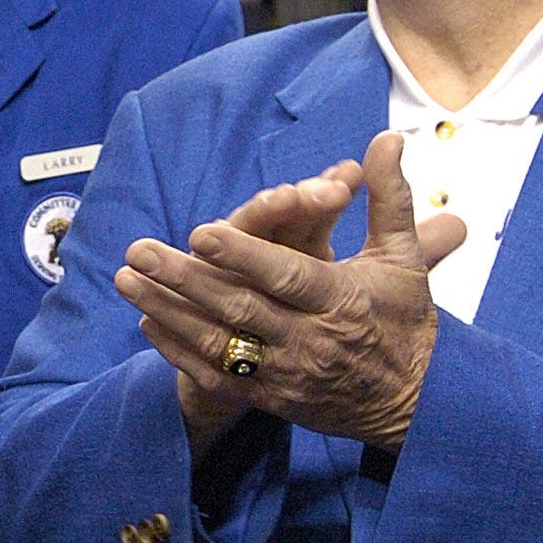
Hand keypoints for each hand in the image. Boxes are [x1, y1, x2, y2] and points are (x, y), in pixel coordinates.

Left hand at [118, 132, 466, 454]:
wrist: (415, 403)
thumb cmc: (404, 319)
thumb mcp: (402, 257)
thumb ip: (389, 197)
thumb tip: (386, 139)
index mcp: (342, 300)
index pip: (288, 275)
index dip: (244, 255)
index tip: (201, 232)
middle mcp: (311, 340)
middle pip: (240, 307)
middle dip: (185, 278)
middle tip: (139, 250)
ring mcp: (287, 374)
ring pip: (218, 342)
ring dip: (167, 311)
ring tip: (126, 280)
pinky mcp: (272, 400)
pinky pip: (217, 377)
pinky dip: (179, 351)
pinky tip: (147, 323)